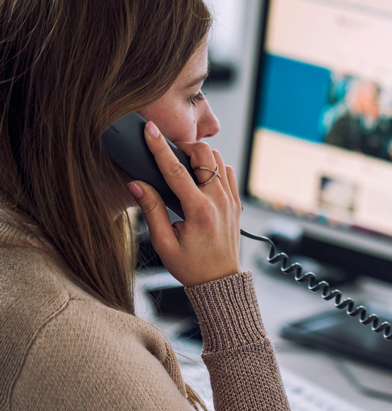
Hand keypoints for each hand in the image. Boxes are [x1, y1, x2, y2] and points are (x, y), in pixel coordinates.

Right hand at [126, 121, 241, 286]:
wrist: (220, 281)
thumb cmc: (190, 266)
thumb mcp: (164, 243)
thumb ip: (151, 210)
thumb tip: (136, 184)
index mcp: (199, 210)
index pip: (176, 170)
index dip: (160, 147)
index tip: (149, 129)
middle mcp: (219, 201)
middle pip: (205, 154)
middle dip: (185, 146)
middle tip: (169, 152)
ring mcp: (231, 200)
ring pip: (218, 159)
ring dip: (200, 156)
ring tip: (183, 166)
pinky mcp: (236, 203)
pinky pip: (227, 172)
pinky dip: (213, 167)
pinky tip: (199, 178)